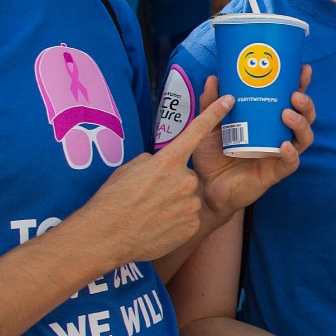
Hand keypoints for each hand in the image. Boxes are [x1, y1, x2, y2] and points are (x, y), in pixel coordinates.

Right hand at [65, 86, 233, 267]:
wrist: (107, 236)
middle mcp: (185, 180)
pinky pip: (187, 218)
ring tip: (150, 214)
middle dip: (172, 184)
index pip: (196, 131)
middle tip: (150, 196)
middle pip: (187, 176)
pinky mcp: (191, 226)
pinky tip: (156, 226)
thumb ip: (154, 162)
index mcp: (168, 161)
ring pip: (188, 199)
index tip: (228, 99)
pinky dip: (175, 222)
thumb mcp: (131, 169)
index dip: (214, 113)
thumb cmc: (113, 200)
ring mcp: (191, 205)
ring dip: (174, 204)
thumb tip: (162, 166)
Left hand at [188, 72, 314, 221]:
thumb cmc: (211, 155)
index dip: (300, 85)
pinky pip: (291, 163)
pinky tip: (283, 146)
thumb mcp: (208, 125)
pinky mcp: (275, 173)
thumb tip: (214, 78)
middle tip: (295, 94)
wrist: (204, 186)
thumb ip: (211, 103)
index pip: (290, 100)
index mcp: (268, 121)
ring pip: (305, 138)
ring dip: (300, 124)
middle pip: (305, 117)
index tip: (302, 70)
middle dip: (306, 103)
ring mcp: (278, 154)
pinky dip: (290, 154)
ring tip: (286, 114)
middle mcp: (278, 136)